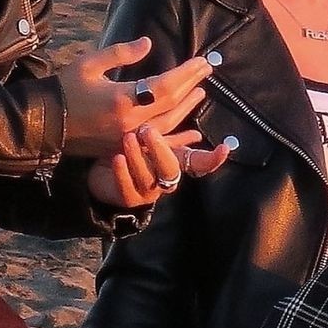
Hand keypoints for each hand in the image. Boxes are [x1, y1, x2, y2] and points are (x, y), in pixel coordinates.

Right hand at [59, 40, 215, 157]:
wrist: (44, 123)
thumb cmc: (65, 89)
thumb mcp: (89, 63)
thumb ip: (121, 53)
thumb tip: (148, 43)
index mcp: (122, 100)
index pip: (165, 86)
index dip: (186, 74)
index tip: (201, 61)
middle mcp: (130, 123)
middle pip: (171, 104)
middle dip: (190, 85)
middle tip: (206, 70)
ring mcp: (128, 138)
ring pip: (167, 123)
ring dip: (186, 107)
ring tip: (200, 92)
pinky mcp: (124, 147)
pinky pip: (157, 141)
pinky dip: (176, 136)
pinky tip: (191, 134)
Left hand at [87, 127, 231, 207]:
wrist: (103, 170)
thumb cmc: (131, 151)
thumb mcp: (151, 139)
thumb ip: (171, 133)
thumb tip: (197, 131)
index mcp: (175, 163)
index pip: (200, 162)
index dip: (213, 158)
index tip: (225, 148)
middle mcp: (166, 179)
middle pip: (170, 167)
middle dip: (160, 148)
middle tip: (147, 129)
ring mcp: (149, 191)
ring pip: (147, 177)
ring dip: (138, 156)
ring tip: (128, 138)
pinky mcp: (129, 198)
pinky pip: (127, 187)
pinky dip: (123, 172)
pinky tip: (118, 158)